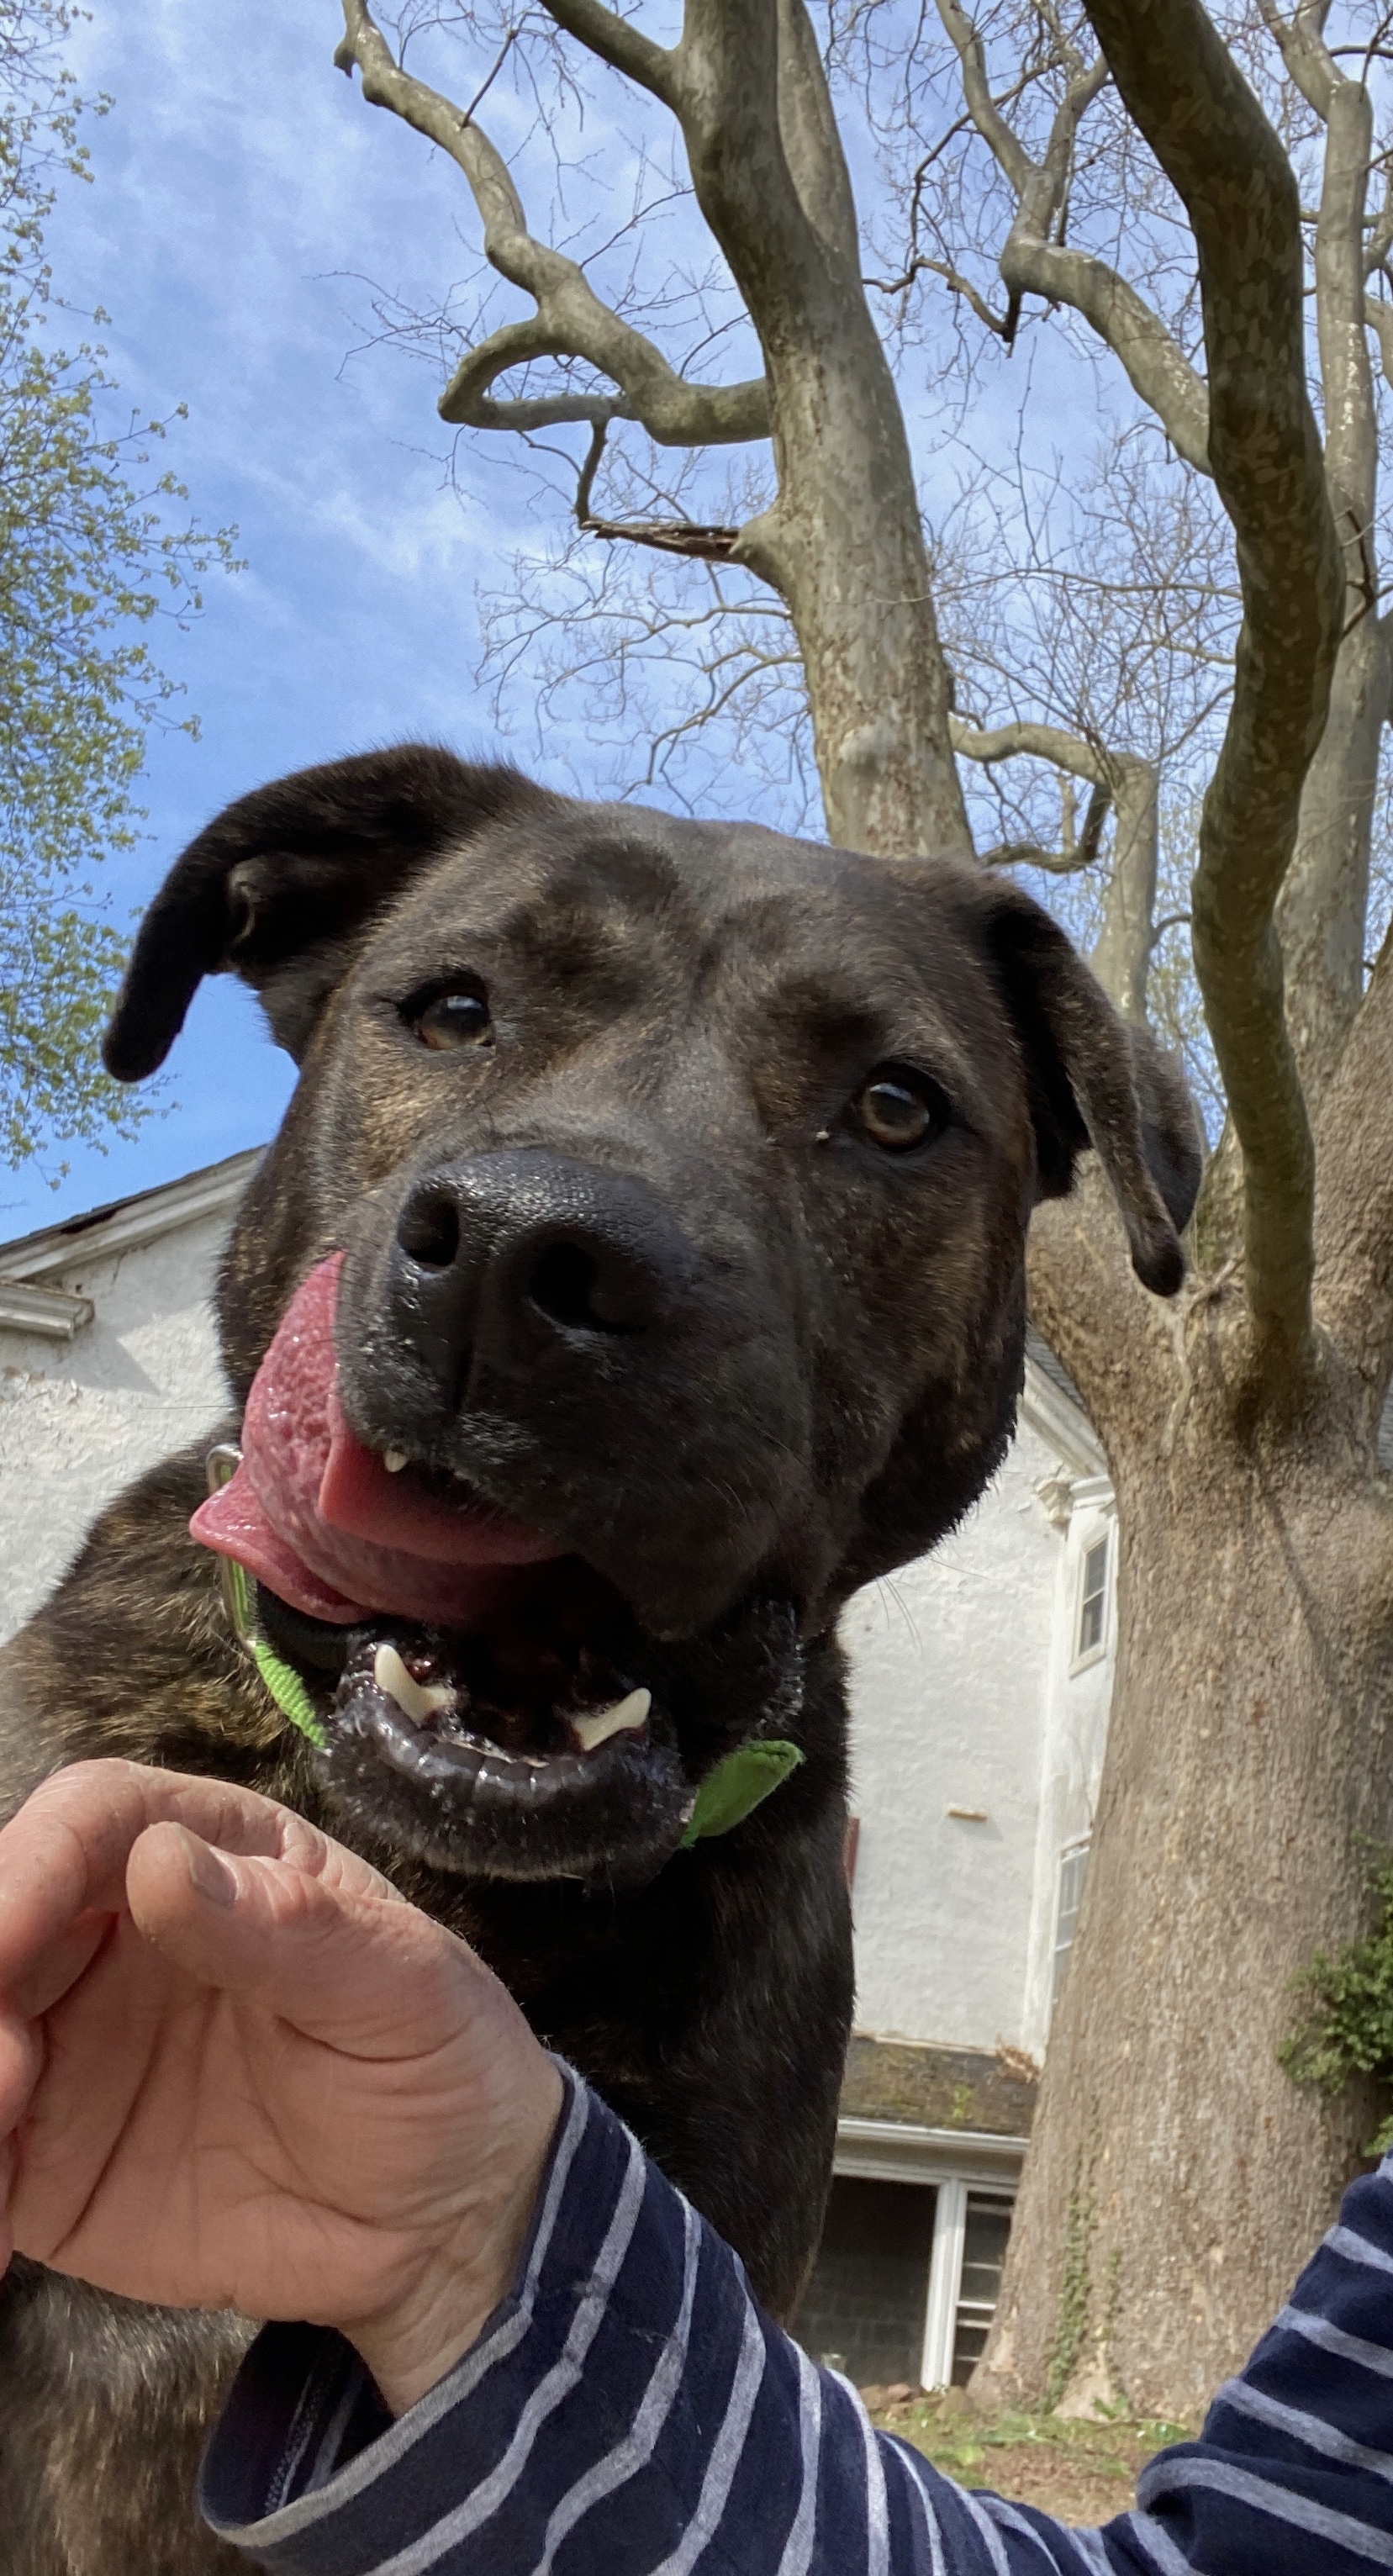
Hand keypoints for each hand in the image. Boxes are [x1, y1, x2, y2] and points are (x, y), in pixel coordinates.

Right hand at [0, 1759, 562, 2413]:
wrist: (446, 2220)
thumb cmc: (439, 2062)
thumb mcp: (399, 1987)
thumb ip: (291, 1929)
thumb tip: (163, 1862)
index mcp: (211, 1857)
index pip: (94, 1821)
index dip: (33, 1864)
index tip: (3, 1938)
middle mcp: (119, 1935)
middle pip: (2, 1923)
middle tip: (7, 2081)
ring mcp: (75, 2045)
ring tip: (3, 2176)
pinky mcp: (50, 2158)